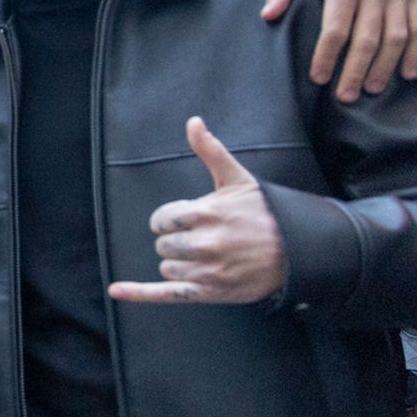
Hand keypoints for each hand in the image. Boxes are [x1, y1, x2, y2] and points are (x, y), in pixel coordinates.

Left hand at [108, 118, 283, 304]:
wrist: (298, 250)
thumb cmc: (265, 212)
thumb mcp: (238, 178)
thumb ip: (210, 151)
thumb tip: (193, 122)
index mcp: (205, 213)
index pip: (161, 219)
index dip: (170, 219)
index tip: (187, 220)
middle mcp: (204, 244)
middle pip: (162, 244)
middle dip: (175, 240)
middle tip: (201, 238)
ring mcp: (207, 270)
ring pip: (166, 267)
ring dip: (179, 262)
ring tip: (207, 256)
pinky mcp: (209, 292)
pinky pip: (166, 293)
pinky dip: (139, 293)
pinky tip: (118, 290)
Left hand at [261, 0, 416, 102]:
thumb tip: (268, 15)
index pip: (336, 28)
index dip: (327, 56)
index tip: (319, 78)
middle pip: (367, 38)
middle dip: (355, 71)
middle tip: (344, 96)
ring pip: (396, 37)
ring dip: (384, 67)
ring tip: (370, 90)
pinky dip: (416, 52)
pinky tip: (406, 73)